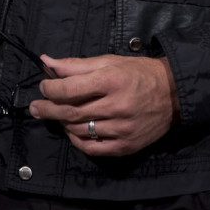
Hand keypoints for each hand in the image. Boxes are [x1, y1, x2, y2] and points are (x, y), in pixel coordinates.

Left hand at [29, 54, 179, 156]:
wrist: (173, 93)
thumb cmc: (139, 73)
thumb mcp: (109, 61)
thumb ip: (76, 65)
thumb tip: (46, 62)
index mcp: (112, 80)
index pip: (70, 89)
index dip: (50, 89)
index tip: (43, 87)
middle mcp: (117, 105)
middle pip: (71, 112)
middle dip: (47, 109)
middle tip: (35, 108)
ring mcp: (122, 128)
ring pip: (79, 130)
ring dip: (62, 123)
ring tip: (58, 115)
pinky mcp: (126, 145)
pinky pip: (92, 148)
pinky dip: (77, 140)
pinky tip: (73, 131)